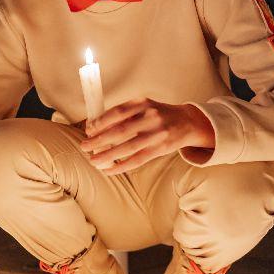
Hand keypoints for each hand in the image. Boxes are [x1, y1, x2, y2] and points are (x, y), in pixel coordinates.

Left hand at [81, 99, 215, 174]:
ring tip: (93, 160)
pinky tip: (108, 170)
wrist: (188, 122)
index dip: (101, 121)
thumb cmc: (158, 114)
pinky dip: (121, 166)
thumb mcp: (143, 106)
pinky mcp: (161, 149)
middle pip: (121, 131)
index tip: (89, 129)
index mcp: (143, 103)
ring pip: (128, 148)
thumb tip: (95, 126)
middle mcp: (151, 117)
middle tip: (84, 146)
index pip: (118, 112)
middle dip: (99, 140)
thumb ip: (124, 114)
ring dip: (108, 155)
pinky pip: (138, 160)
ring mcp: (157, 134)